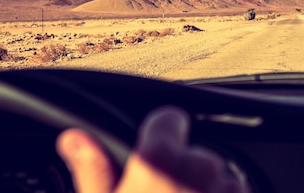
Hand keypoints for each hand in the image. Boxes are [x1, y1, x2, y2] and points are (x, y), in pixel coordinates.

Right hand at [57, 106, 242, 192]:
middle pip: (193, 152)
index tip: (149, 154)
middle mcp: (201, 171)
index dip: (157, 134)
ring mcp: (230, 191)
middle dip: (180, 171)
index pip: (168, 117)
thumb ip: (92, 169)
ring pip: (216, 178)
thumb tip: (73, 136)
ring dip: (203, 192)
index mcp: (160, 163)